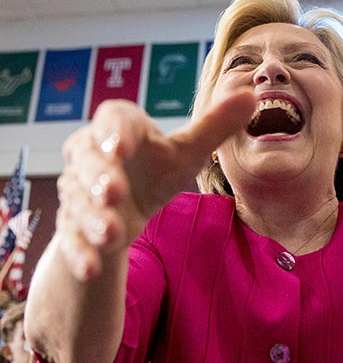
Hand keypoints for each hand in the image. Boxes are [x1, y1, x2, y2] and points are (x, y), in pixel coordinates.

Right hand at [55, 93, 254, 280]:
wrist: (123, 212)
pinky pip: (71, 240)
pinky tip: (93, 267)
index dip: (114, 132)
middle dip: (100, 178)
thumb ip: (215, 125)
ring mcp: (78, 194)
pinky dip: (81, 254)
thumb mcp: (187, 151)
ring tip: (113, 234)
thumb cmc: (156, 170)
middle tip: (114, 192)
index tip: (121, 147)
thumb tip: (251, 95)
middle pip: (88, 162)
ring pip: (78, 203)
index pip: (112, 120)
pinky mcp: (73, 228)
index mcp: (120, 130)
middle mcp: (90, 157)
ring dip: (94, 219)